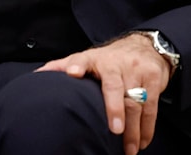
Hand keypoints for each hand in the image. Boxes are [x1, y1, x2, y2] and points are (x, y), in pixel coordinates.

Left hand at [36, 34, 171, 154]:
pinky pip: (151, 107)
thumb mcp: (86, 58)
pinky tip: (142, 142)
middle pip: (114, 86)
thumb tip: (37, 75)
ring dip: (134, 129)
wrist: (143, 46)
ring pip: (135, 101)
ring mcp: (136, 70)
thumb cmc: (109, 59)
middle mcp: (115, 63)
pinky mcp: (153, 79)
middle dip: (115, 109)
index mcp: (94, 58)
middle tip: (115, 131)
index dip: (76, 65)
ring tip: (129, 149)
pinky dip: (147, 127)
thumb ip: (63, 66)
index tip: (72, 73)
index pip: (82, 59)